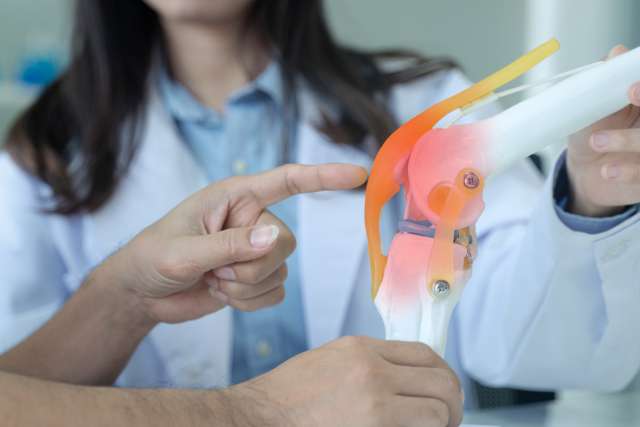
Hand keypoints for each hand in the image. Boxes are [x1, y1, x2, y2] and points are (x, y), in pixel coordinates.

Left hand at [104, 163, 366, 323]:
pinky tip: (221, 293)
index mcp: (235, 197)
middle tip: (214, 269)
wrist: (142, 294)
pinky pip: (276, 293)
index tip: (358, 175)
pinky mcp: (255, 278)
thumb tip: (274, 240)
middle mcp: (251, 220)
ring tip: (211, 279)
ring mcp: (255, 251)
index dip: (323, 176)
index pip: (287, 181)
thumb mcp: (183, 251)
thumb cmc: (152, 258)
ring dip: (244, 286)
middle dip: (250, 266)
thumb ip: (229, 245)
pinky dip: (249, 302)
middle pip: (285, 242)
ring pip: (281, 271)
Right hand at [225, 336, 463, 426]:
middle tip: (450, 416)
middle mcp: (373, 370)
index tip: (445, 389)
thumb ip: (368, 362)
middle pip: (440, 381)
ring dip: (442, 423)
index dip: (442, 373)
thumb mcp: (329, 360)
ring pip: (436, 411)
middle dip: (453, 402)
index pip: (424, 354)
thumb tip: (404, 375)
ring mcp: (374, 401)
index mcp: (361, 349)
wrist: (259, 417)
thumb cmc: (288, 395)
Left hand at [567, 45, 639, 216]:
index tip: (631, 87)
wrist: (586, 172)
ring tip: (595, 141)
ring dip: (628, 140)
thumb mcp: (595, 106)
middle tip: (628, 93)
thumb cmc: (595, 131)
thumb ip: (606, 81)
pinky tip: (606, 170)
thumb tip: (617, 52)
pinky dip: (627, 171)